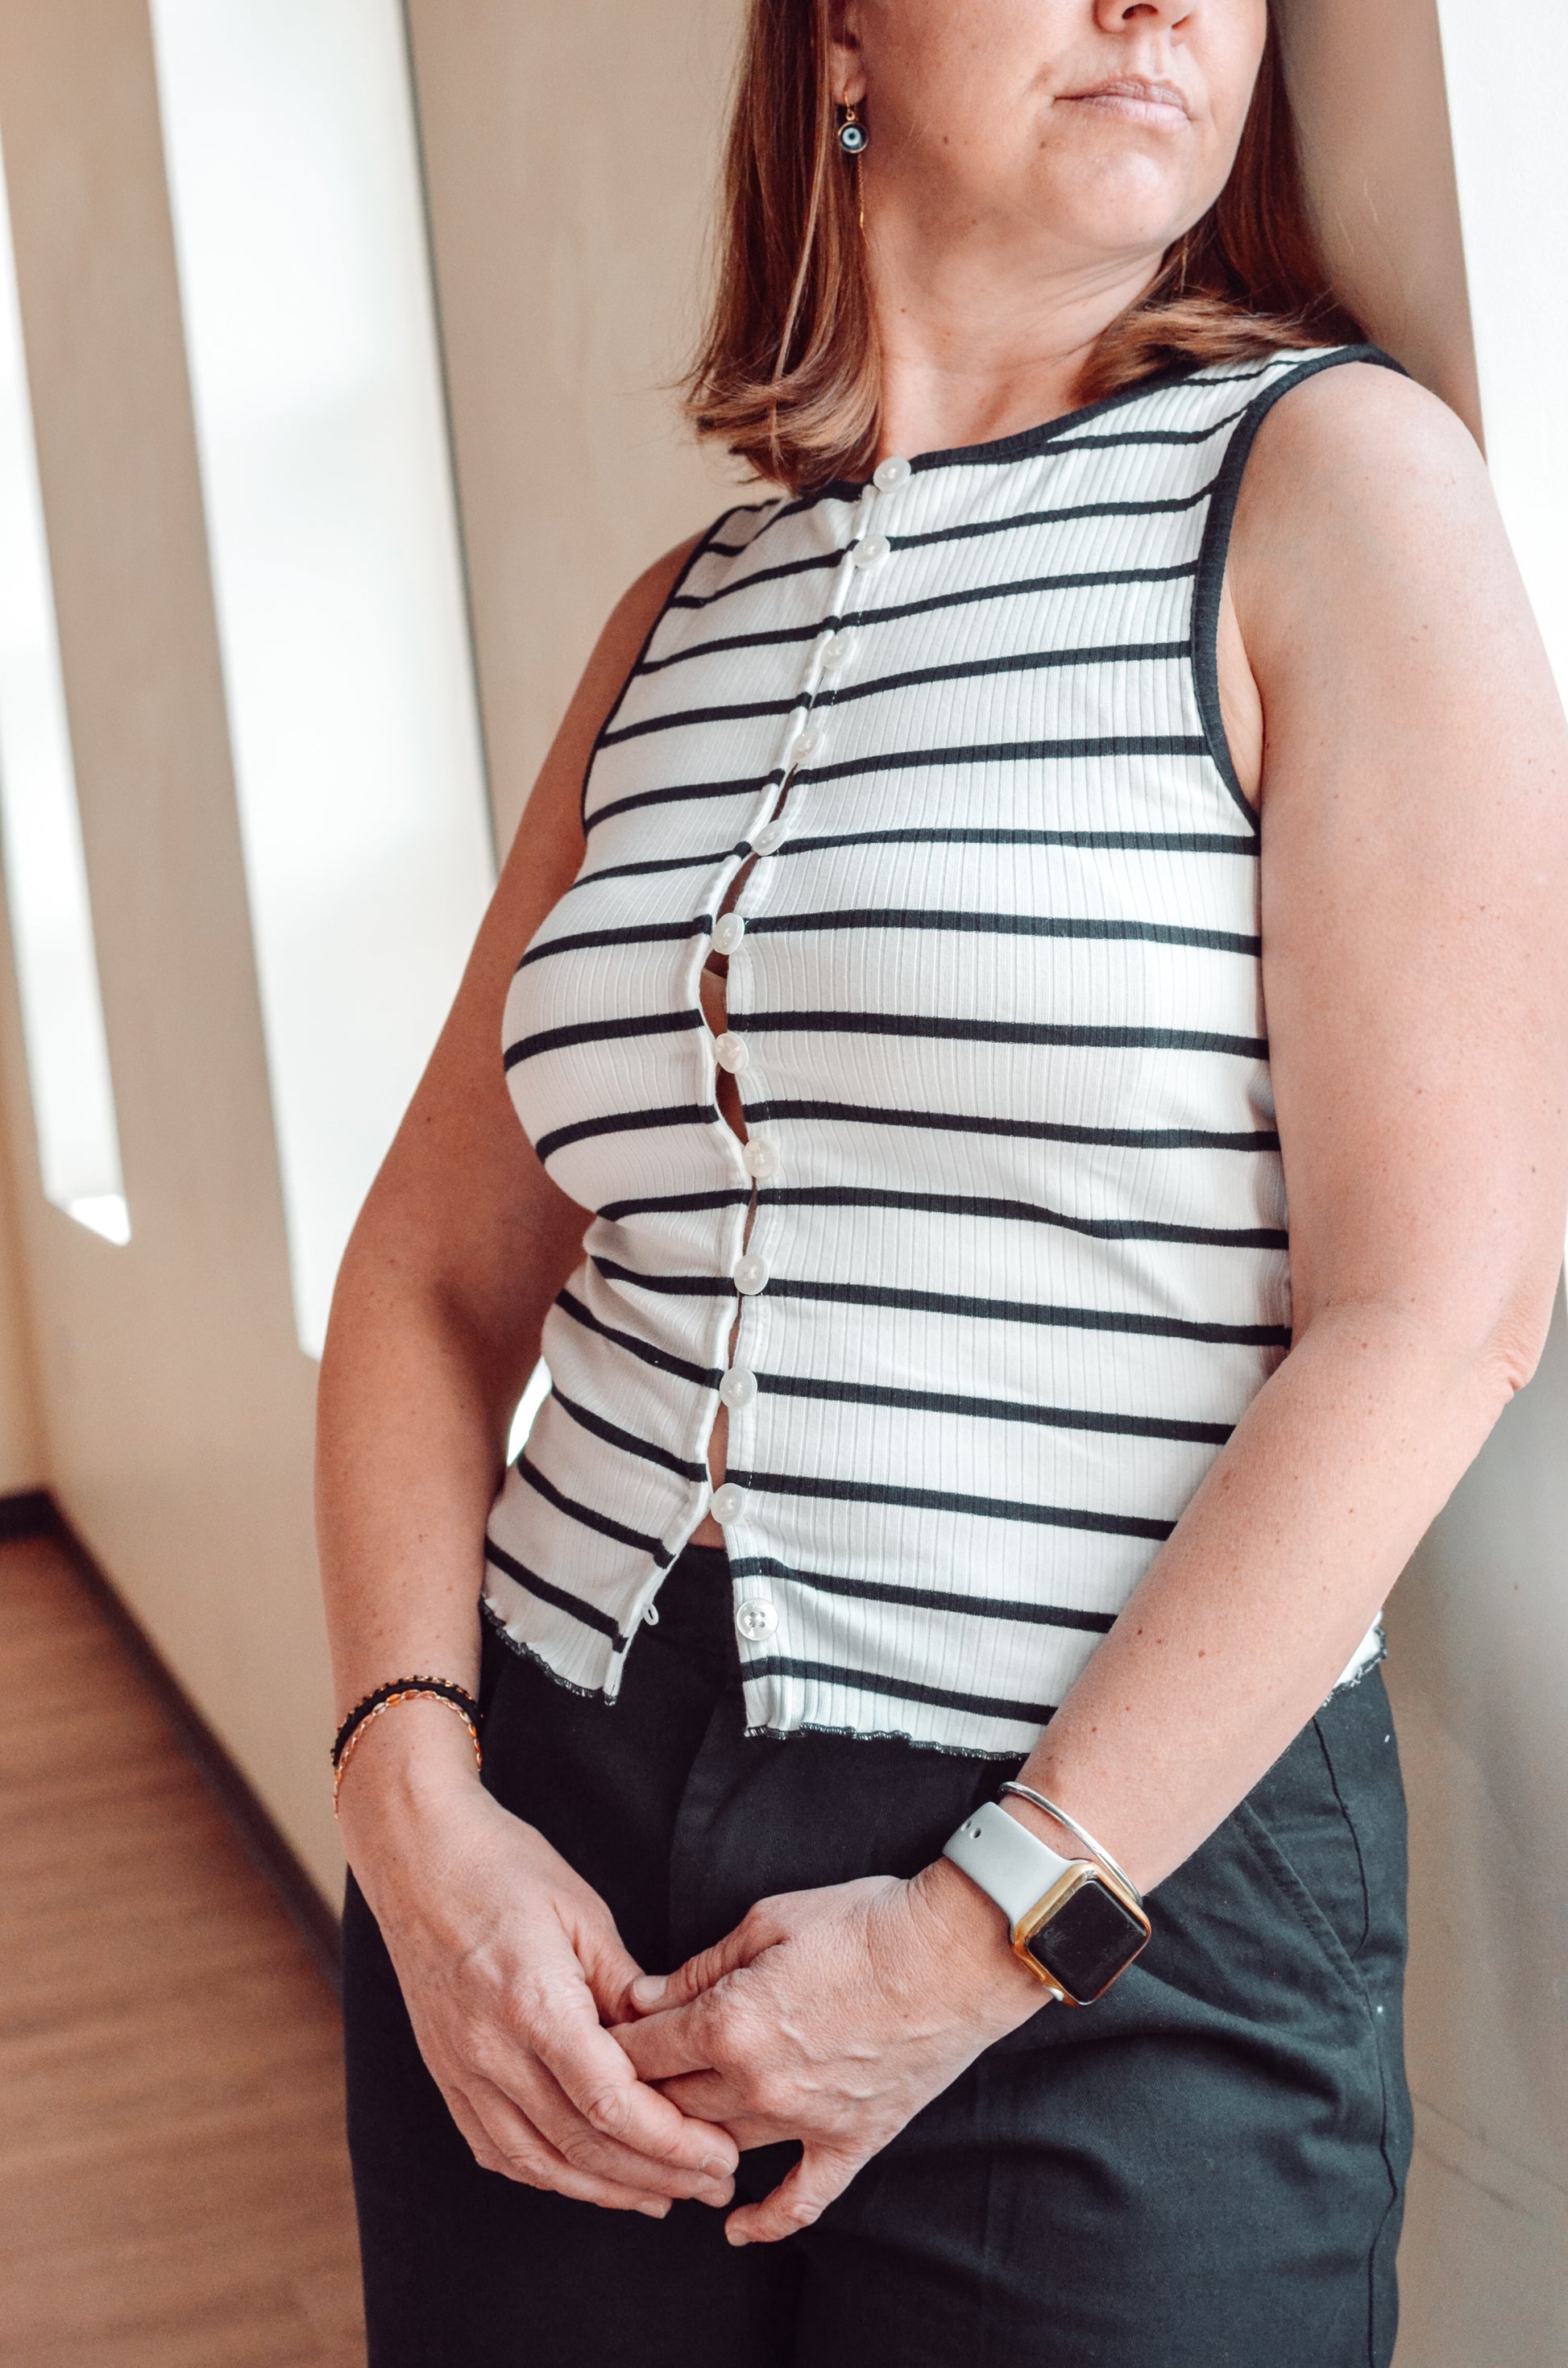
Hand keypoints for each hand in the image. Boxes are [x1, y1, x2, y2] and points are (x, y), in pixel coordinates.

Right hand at [339, 1703, 738, 2215]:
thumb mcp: (583, 1913)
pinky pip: (499, 2150)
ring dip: (607, 2189)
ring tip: (663, 2198)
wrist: (418, 1857)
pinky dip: (550, 2175)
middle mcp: (492, 2050)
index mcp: (533, 2003)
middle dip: (657, 2175)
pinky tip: (589, 2181)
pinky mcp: (447, 2075)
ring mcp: (462, 2069)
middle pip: (583, 2143)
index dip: (671, 2140)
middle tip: (714, 2186)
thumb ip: (627, 1988)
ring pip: (540, 2161)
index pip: (611, 2102)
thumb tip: (672, 2043)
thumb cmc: (505, 1870)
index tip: (719, 2153)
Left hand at [614, 1857, 1044, 2243]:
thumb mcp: (770, 1918)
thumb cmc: (865, 1920)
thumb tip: (644, 1998)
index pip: (641, 2051)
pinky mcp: (852, 2138)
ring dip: (685, 2145)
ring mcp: (807, 2118)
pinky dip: (767, 2221)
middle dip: (635, 2093)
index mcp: (731, 2021)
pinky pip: (803, 2197)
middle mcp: (759, 2081)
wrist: (955, 1950)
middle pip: (669, 2104)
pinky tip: (736, 2228)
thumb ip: (702, 1965)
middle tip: (615, 2084)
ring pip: (721, 2145)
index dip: (608, 2045)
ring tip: (660, 2138)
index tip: (590, 2041)